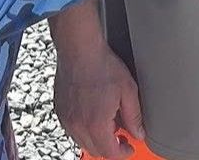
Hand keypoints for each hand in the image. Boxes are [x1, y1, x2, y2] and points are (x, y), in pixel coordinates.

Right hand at [54, 39, 143, 158]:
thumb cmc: (102, 65)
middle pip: (95, 150)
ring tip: (109, 122)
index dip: (123, 153)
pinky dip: (85, 129)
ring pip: (82, 141)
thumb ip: (134, 116)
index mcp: (96, 123)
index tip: (129, 148)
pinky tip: (95, 114)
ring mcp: (66, 118)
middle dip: (110, 147)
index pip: (110, 153)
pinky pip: (73, 129)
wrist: (79, 48)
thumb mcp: (127, 90)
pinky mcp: (60, 110)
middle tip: (122, 136)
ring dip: (97, 138)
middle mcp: (77, 124)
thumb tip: (138, 133)